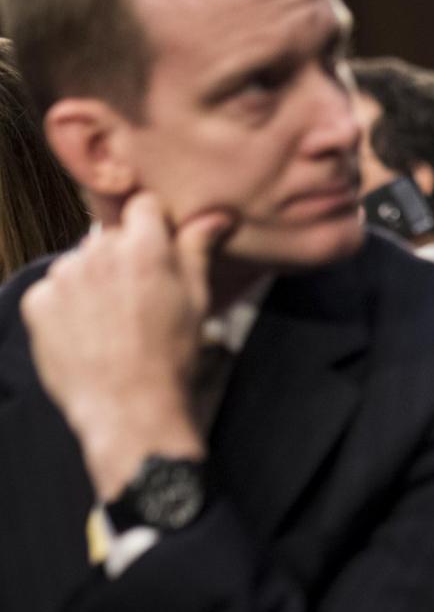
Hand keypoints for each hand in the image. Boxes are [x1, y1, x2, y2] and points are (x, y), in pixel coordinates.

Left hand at [21, 192, 233, 499]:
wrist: (130, 407)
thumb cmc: (171, 354)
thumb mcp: (197, 298)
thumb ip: (198, 248)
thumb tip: (216, 215)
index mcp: (144, 247)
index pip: (143, 205)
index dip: (154, 225)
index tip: (161, 247)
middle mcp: (98, 252)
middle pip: (111, 235)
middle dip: (124, 255)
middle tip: (140, 295)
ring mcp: (63, 276)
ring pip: (82, 261)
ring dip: (95, 278)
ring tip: (113, 319)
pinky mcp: (38, 302)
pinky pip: (54, 289)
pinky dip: (68, 304)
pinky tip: (89, 331)